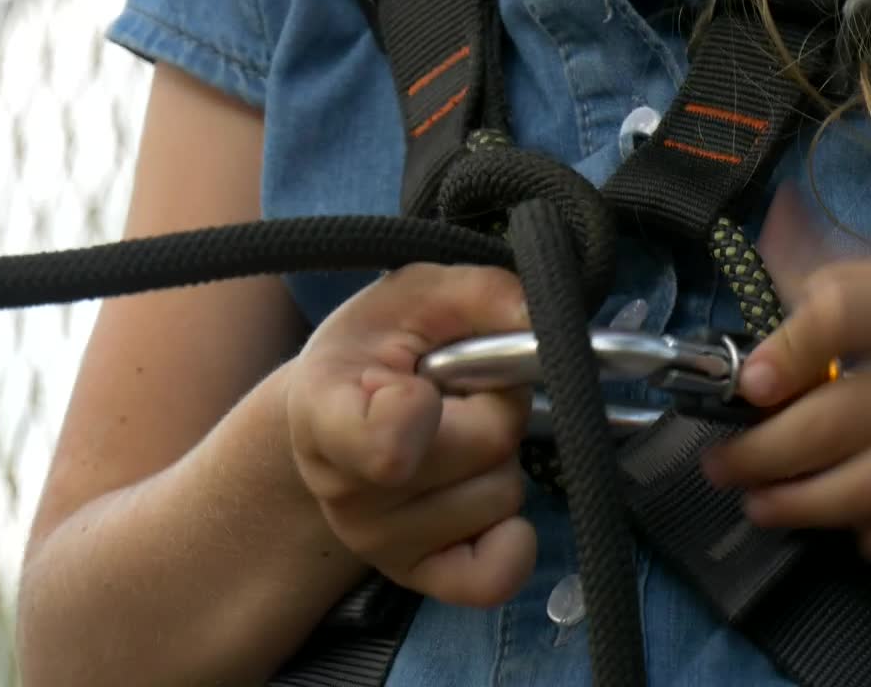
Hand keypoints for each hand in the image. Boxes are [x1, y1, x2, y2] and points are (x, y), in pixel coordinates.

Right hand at [285, 264, 534, 606]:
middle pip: (487, 446)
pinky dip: (512, 539)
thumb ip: (481, 294)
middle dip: (497, 405)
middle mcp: (344, 489)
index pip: (382, 443)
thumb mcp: (418, 296)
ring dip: (502, 458)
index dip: (420, 414)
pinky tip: (484, 498)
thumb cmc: (380, 349)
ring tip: (457, 436)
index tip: (422, 387)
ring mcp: (378, 541)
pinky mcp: (416, 577)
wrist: (340, 417)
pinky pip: (494, 577)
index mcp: (326, 409)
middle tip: (459, 393)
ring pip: (503, 494)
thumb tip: (543, 322)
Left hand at [702, 256, 870, 565]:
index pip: (846, 312)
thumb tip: (759, 242)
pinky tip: (849, 527)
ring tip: (762, 503)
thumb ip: (844, 279)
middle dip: (763, 452)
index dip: (786, 351)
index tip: (745, 385)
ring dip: (801, 505)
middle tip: (722, 463)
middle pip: (842, 419)